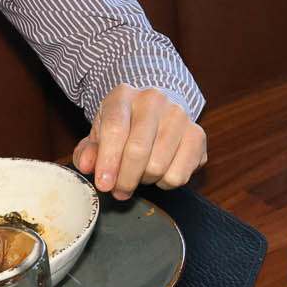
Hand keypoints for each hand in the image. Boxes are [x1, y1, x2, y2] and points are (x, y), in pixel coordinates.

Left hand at [72, 85, 206, 196]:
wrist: (156, 111)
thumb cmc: (124, 126)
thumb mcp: (98, 134)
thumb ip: (88, 152)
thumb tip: (88, 165)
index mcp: (123, 95)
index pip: (115, 130)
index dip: (108, 162)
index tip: (104, 184)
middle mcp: (154, 100)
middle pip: (138, 150)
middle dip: (125, 179)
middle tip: (118, 191)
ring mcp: (180, 116)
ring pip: (158, 166)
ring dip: (144, 180)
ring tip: (139, 173)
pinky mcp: (198, 135)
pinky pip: (179, 175)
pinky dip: (165, 183)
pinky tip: (159, 171)